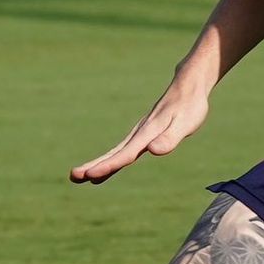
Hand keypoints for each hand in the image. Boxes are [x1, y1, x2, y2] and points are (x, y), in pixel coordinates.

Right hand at [71, 79, 210, 183]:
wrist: (187, 87)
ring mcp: (138, 134)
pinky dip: (111, 160)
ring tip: (78, 176)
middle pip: (114, 154)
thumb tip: (153, 151)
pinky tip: (104, 169)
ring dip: (97, 164)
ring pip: (115, 152)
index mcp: (147, 134)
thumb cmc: (190, 107)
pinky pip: (122, 151)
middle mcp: (139, 134)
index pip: (125, 154)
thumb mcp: (185, 124)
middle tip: (74, 176)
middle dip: (94, 166)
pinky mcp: (142, 135)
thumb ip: (170, 138)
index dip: (109, 166)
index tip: (91, 175)